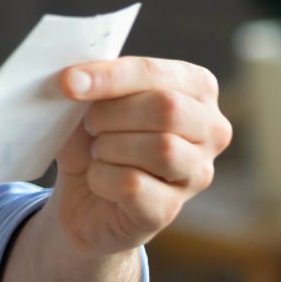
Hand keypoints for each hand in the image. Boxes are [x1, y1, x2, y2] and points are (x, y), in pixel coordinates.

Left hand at [50, 56, 231, 255]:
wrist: (84, 200)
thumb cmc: (96, 141)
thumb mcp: (93, 104)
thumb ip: (94, 86)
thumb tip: (75, 81)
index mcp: (197, 88)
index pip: (156, 73)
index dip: (110, 76)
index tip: (68, 81)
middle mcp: (212, 129)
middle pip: (167, 108)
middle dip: (112, 114)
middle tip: (89, 125)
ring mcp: (198, 173)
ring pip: (160, 148)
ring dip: (109, 147)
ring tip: (97, 151)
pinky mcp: (170, 208)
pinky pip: (133, 185)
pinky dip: (101, 178)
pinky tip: (98, 178)